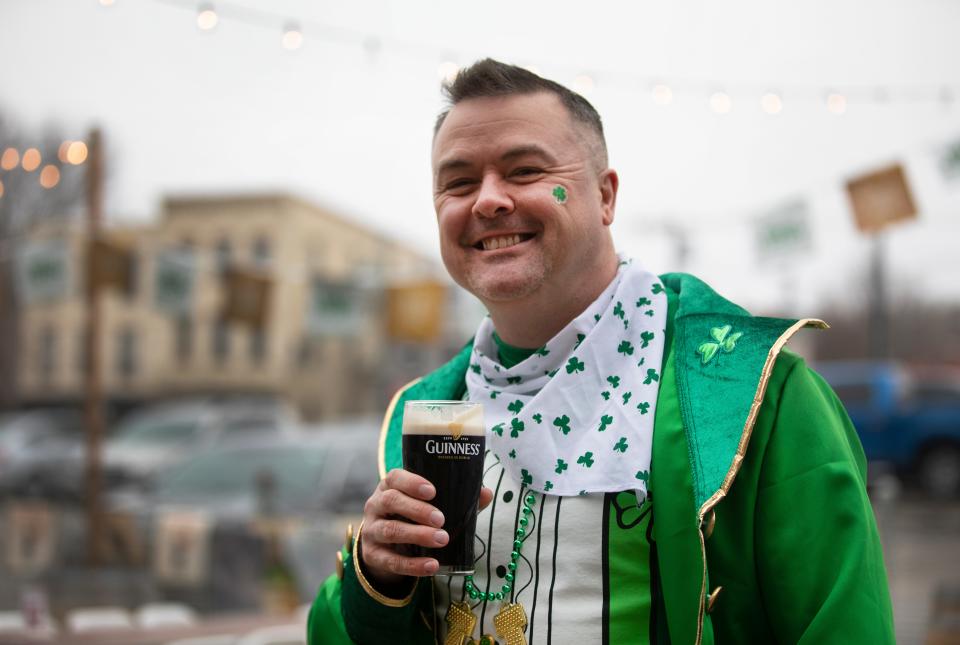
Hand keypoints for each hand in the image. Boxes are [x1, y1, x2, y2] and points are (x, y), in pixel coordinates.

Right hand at [360, 468, 492, 585]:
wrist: (386, 549)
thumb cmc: (412, 519)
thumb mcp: (429, 506)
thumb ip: (456, 500)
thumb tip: (485, 493)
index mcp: (389, 487)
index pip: (395, 477)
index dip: (412, 482)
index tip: (433, 491)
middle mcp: (376, 505)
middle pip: (391, 501)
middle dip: (417, 510)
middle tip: (441, 519)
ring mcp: (371, 530)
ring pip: (390, 530)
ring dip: (417, 535)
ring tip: (442, 540)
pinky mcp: (372, 556)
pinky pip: (391, 561)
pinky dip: (413, 564)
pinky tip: (432, 566)